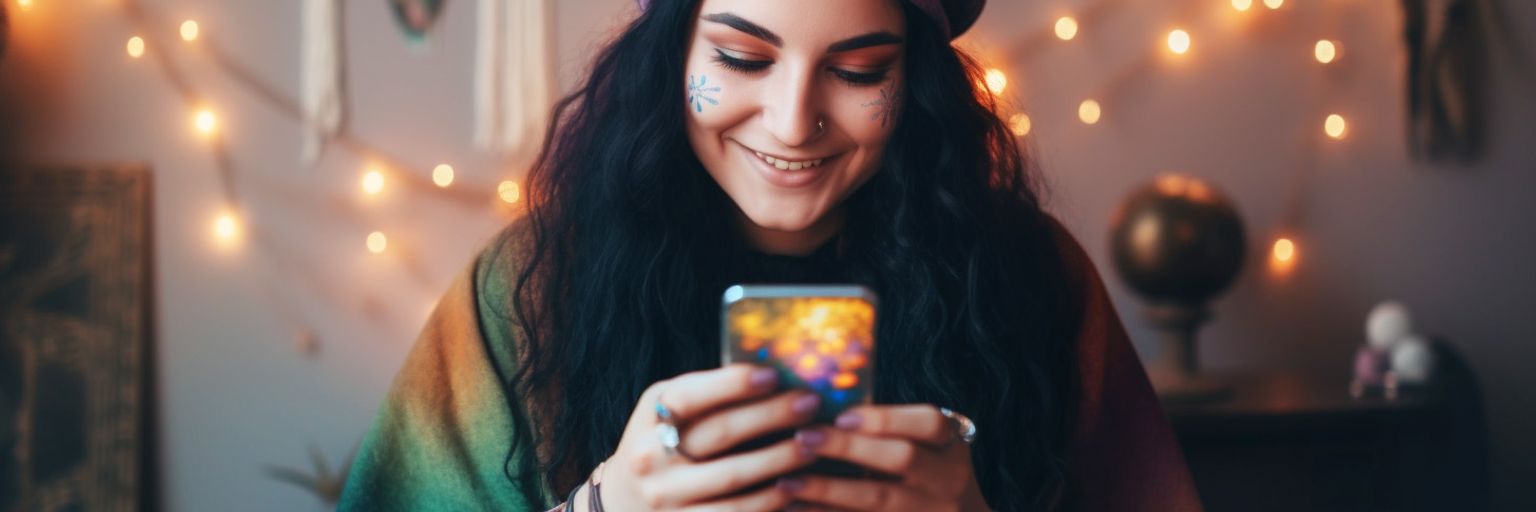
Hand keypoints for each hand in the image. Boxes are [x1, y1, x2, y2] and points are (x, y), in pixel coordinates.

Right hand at [593, 364, 821, 510]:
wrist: (624, 500)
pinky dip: (769, 501)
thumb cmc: (662, 444)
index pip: (690, 395)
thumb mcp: (669, 412)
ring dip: (780, 460)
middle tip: (810, 403)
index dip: (732, 384)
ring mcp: (665, 497)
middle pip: (719, 433)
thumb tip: (773, 371)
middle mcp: (651, 457)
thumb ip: (707, 395)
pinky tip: (795, 487)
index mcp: (650, 416)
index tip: (773, 374)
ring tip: (812, 446)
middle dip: (772, 415)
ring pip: (733, 477)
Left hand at [777, 404, 990, 511]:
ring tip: (787, 482)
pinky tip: (795, 509)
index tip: (841, 415)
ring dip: (827, 489)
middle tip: (804, 437)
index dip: (885, 417)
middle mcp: (948, 480)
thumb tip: (830, 404)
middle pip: (901, 458)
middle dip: (848, 447)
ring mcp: (929, 511)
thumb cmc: (931, 477)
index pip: (929, 422)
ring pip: (876, 499)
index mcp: (953, 448)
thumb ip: (895, 429)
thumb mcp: (931, 449)